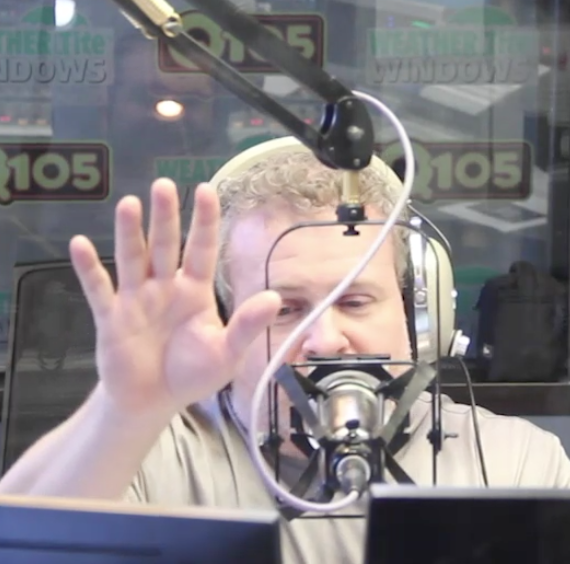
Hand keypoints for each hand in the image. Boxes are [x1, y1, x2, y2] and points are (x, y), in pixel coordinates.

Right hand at [70, 178, 280, 414]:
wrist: (152, 401)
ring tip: (129, 204)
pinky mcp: (110, 317)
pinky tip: (78, 245)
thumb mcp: (226, 353)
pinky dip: (88, 269)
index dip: (204, 221)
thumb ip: (246, 326)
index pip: (202, 249)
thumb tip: (275, 298)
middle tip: (163, 185)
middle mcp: (165, 287)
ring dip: (130, 233)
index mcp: (195, 291)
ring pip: (133, 259)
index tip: (206, 189)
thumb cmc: (192, 373)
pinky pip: (98, 289)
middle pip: (166, 246)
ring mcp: (136, 299)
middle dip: (165, 217)